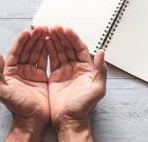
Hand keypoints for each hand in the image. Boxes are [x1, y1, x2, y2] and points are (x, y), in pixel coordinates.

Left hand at [0, 26, 49, 141]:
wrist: (32, 119)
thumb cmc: (17, 107)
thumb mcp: (2, 91)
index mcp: (10, 71)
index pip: (16, 52)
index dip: (21, 41)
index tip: (28, 32)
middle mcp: (20, 70)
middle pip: (27, 49)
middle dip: (33, 38)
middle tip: (41, 28)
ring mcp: (31, 72)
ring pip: (36, 53)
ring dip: (40, 42)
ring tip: (47, 31)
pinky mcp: (41, 77)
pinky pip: (43, 60)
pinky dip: (47, 51)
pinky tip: (50, 43)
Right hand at [46, 26, 106, 140]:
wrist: (69, 119)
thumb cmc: (83, 107)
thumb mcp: (97, 89)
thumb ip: (100, 70)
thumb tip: (102, 52)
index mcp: (87, 68)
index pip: (80, 48)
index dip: (73, 38)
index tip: (66, 29)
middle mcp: (76, 67)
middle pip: (69, 47)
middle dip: (62, 36)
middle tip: (54, 27)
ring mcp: (65, 71)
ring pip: (60, 51)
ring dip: (54, 40)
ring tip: (48, 31)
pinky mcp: (56, 75)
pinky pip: (52, 59)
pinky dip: (49, 50)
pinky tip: (45, 42)